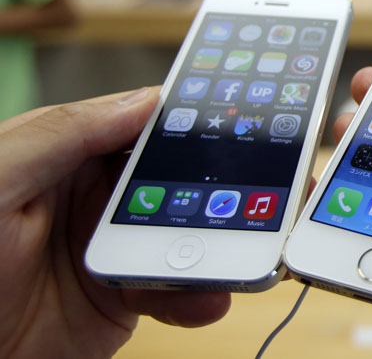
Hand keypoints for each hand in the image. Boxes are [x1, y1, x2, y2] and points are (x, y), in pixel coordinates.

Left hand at [0, 89, 230, 357]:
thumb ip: (66, 132)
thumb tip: (144, 99)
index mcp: (69, 154)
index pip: (146, 124)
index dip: (197, 115)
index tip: (250, 111)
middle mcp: (98, 197)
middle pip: (183, 179)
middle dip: (230, 182)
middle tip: (278, 182)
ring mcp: (115, 248)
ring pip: (191, 234)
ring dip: (227, 240)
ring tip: (254, 245)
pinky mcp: (124, 299)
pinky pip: (178, 291)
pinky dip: (201, 294)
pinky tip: (209, 295)